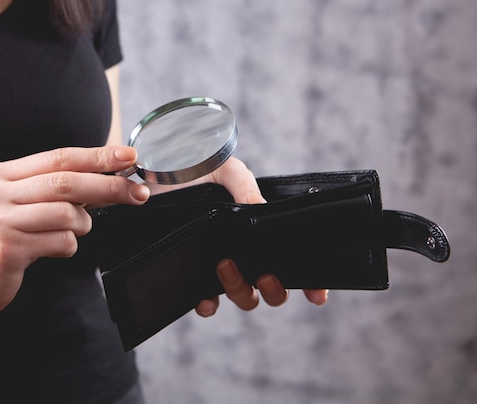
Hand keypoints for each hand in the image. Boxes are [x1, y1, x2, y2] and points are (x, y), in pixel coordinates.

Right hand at [0, 146, 149, 320]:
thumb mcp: (15, 205)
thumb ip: (51, 190)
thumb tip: (105, 178)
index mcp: (1, 175)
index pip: (59, 158)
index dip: (98, 156)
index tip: (129, 157)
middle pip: (67, 183)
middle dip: (110, 186)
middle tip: (138, 193)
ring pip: (67, 214)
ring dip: (84, 224)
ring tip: (74, 231)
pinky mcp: (5, 251)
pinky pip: (60, 243)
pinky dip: (69, 246)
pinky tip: (55, 249)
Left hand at [187, 157, 327, 316]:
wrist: (160, 177)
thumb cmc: (199, 172)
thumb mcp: (226, 171)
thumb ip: (245, 185)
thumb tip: (259, 206)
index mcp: (262, 232)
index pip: (295, 262)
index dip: (311, 282)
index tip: (317, 296)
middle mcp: (248, 255)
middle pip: (272, 289)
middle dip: (274, 290)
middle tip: (264, 275)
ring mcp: (224, 268)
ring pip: (244, 297)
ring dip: (240, 290)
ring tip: (224, 265)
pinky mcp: (196, 275)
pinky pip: (208, 303)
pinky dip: (209, 306)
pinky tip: (205, 299)